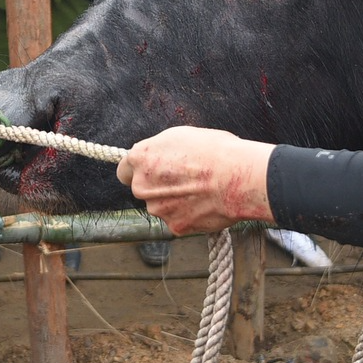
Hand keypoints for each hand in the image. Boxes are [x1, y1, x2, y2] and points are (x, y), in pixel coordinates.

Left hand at [116, 127, 276, 235]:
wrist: (237, 178)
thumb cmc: (215, 151)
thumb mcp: (181, 136)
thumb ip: (159, 150)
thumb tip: (156, 157)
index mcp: (140, 158)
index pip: (124, 170)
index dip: (139, 171)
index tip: (150, 172)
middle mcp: (141, 186)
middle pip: (143, 190)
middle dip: (158, 187)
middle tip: (184, 180)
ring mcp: (157, 209)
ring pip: (161, 207)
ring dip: (174, 202)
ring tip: (201, 190)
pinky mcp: (175, 227)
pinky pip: (179, 220)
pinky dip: (189, 215)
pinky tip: (206, 204)